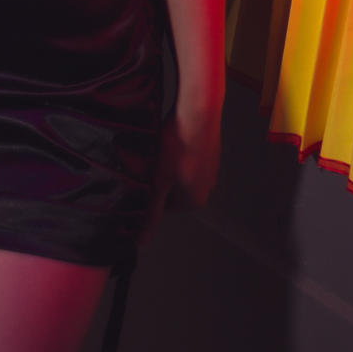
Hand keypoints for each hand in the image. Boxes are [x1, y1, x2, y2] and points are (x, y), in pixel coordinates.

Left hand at [137, 104, 220, 244]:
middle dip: (160, 179)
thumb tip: (142, 240)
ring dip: (169, 164)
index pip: (164, 208)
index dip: (149, 193)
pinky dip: (179, 151)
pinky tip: (172, 139)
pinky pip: (190, 157)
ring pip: (182, 172)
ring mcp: (211, 168)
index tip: (141, 179)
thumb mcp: (158, 182)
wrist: (198, 111)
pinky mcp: (211, 150)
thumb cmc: (178, 146)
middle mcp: (206, 188)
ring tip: (160, 149)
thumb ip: (151, 213)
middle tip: (149, 162)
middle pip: (173, 190)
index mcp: (194, 201)